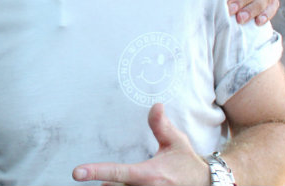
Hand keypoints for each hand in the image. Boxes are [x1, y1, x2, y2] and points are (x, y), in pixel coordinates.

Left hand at [72, 104, 207, 185]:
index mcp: (150, 175)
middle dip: (105, 182)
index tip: (76, 172)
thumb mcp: (176, 142)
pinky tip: (117, 184)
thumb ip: (161, 126)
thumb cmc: (187, 163)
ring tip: (110, 181)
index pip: (118, 172)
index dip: (95, 172)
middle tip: (96, 177)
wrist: (207, 184)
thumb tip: (156, 105)